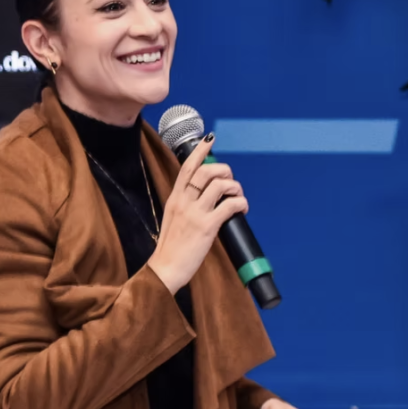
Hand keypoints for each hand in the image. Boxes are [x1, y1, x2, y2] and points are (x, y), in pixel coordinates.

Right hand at [146, 135, 247, 294]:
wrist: (165, 269)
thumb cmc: (171, 247)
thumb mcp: (173, 218)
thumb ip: (185, 205)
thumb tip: (204, 196)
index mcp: (175, 198)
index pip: (187, 168)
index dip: (200, 151)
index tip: (210, 139)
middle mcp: (184, 202)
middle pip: (206, 171)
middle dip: (225, 170)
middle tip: (231, 180)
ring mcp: (195, 213)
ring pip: (220, 185)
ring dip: (236, 187)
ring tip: (238, 196)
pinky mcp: (207, 226)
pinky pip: (229, 205)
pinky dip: (241, 203)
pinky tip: (242, 209)